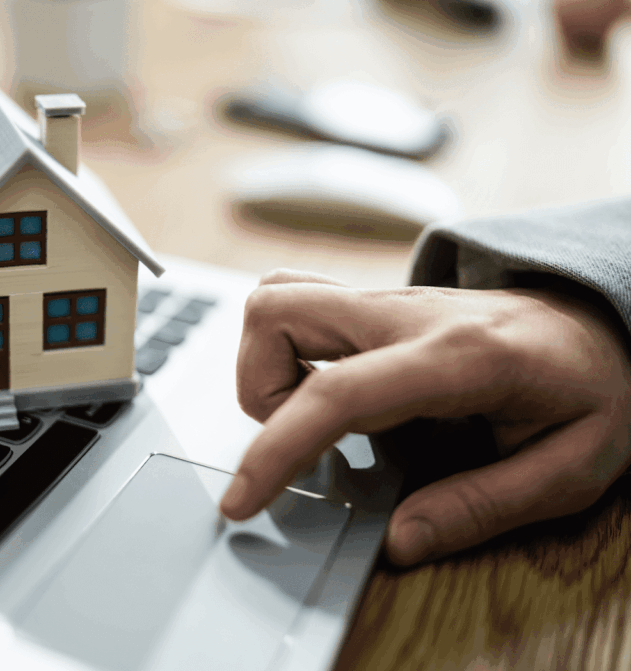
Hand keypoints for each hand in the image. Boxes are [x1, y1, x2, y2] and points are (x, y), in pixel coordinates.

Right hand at [220, 270, 630, 565]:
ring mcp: (387, 300)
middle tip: (302, 443)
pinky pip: (300, 304)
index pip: (337, 394)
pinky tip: (326, 390)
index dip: (275, 449)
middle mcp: (408, 313)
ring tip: (313, 419)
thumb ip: (483, 507)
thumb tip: (399, 540)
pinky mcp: (376, 304)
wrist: (606, 322)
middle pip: (276, 312)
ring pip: (277, 297)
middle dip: (257, 389)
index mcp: (458, 356)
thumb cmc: (595, 388)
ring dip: (266, 364)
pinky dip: (285, 348)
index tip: (243, 500)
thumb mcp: (571, 468)